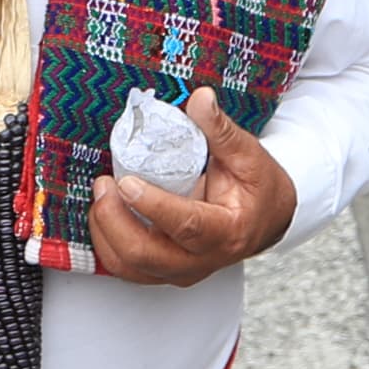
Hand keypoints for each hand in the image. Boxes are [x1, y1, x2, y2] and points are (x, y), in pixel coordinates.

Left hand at [88, 90, 296, 285]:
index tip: (128, 182)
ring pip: (130, 266)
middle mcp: (202, 260)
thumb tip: (200, 99)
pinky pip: (126, 267)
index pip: (186, 225)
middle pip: (147, 255)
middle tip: (105, 184)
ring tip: (102, 194)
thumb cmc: (258, 188)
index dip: (153, 205)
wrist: (266, 219)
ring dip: (105, 232)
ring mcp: (181, 270)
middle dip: (115, 221)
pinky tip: (104, 213)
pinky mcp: (165, 270)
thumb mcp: (248, 154)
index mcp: (227, 232)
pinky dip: (107, 242)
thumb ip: (220, 128)